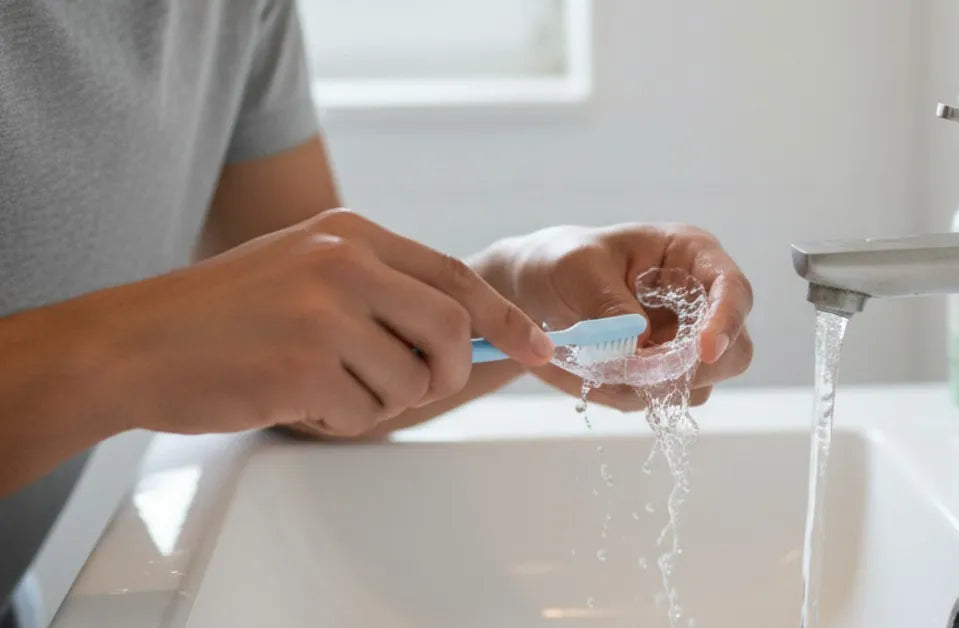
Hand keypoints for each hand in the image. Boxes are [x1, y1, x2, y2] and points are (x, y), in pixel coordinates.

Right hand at [68, 209, 553, 436]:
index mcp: (351, 234)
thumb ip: (382, 290)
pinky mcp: (305, 366)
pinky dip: (337, 420)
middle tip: (403, 385)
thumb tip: (468, 333)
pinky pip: (365, 416)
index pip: (456, 276)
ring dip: (375, 401)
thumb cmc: (222, 315)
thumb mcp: (306, 270)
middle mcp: (345, 262)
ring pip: (410, 383)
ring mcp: (325, 313)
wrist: (132, 344)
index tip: (538, 348)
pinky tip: (290, 396)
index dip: (503, 319)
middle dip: (442, 373)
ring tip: (315, 382)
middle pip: (449, 332)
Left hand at [477, 223, 753, 409]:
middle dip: (693, 368)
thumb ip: (609, 301)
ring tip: (603, 363)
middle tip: (641, 369)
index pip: (732, 290)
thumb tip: (641, 341)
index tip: (705, 351)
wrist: (535, 291)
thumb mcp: (577, 268)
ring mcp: (685, 342)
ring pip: (701, 383)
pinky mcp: (664, 373)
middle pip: (735, 350)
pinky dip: (634, 395)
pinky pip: (664, 400)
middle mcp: (699, 301)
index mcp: (691, 257)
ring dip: (656, 385)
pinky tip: (600, 372)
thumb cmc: (561, 262)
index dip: (726, 322)